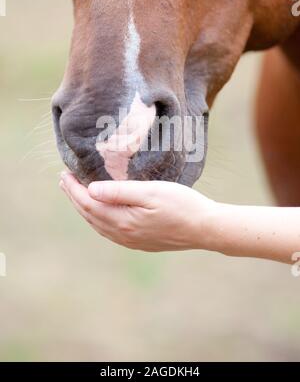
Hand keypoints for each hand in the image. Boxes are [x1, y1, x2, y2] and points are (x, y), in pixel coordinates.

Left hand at [59, 171, 215, 251]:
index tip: (64, 174)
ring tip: (77, 195)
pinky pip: (109, 231)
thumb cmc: (182, 205)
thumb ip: (120, 191)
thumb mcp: (151, 192)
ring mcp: (131, 241)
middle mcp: (122, 234)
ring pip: (98, 224)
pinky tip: (99, 213)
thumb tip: (90, 190)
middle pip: (89, 215)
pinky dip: (98, 219)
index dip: (74, 189)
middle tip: (64, 181)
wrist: (205, 229)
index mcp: (123, 221)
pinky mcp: (139, 242)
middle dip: (74, 198)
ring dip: (85, 209)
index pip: (88, 203)